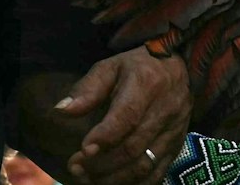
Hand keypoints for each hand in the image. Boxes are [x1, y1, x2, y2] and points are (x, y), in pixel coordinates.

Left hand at [57, 47, 189, 184]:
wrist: (178, 70)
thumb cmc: (137, 67)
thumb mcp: (110, 67)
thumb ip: (87, 89)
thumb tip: (60, 110)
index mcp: (146, 85)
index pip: (127, 116)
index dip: (105, 136)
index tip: (83, 150)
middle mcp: (164, 111)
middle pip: (134, 146)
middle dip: (103, 163)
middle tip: (76, 169)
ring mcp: (174, 132)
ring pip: (146, 164)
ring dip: (116, 178)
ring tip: (89, 179)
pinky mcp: (177, 146)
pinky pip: (158, 172)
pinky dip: (136, 184)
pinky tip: (113, 184)